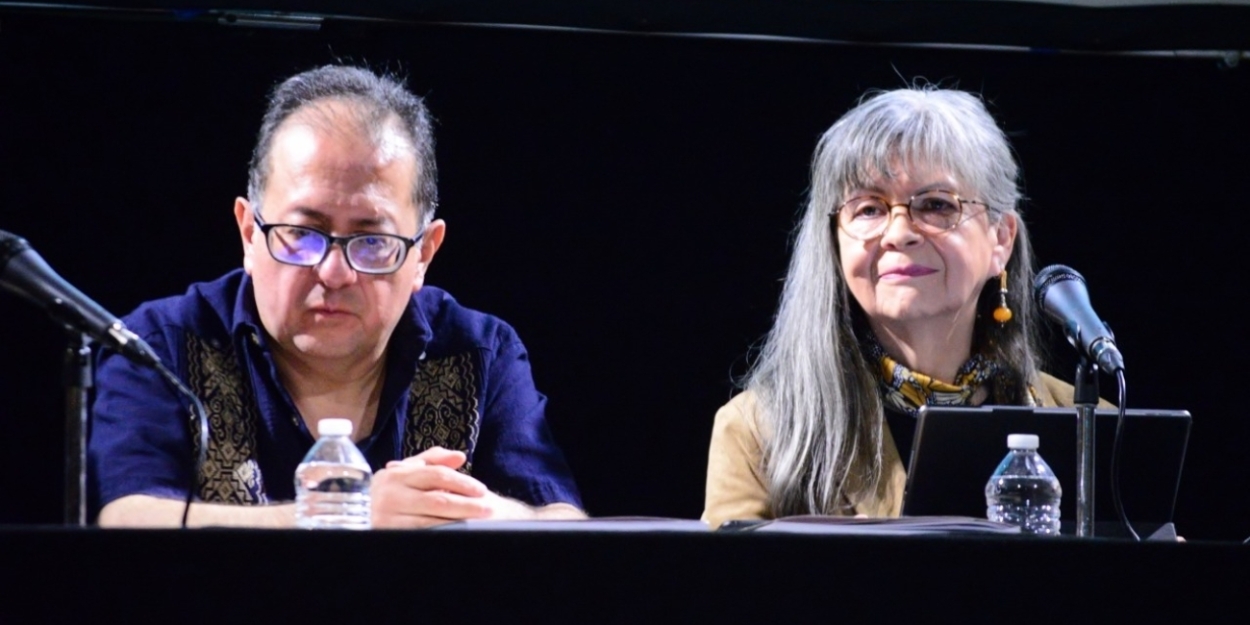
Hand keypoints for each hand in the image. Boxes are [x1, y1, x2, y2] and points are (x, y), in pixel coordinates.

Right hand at [370, 446, 532, 527]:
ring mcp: (388, 517)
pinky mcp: (388, 534)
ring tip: (479, 522)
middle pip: (437, 499)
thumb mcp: (406, 470)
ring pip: (430, 521)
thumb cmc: (388, 489)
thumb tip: (460, 457)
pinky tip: (456, 534)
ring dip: (458, 522)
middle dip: (466, 505)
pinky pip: (419, 535)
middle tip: (488, 508)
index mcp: (399, 474)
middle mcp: (392, 495)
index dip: (462, 482)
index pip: (436, 475)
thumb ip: (433, 460)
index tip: (482, 490)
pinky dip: (440, 534)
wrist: (352, 512)